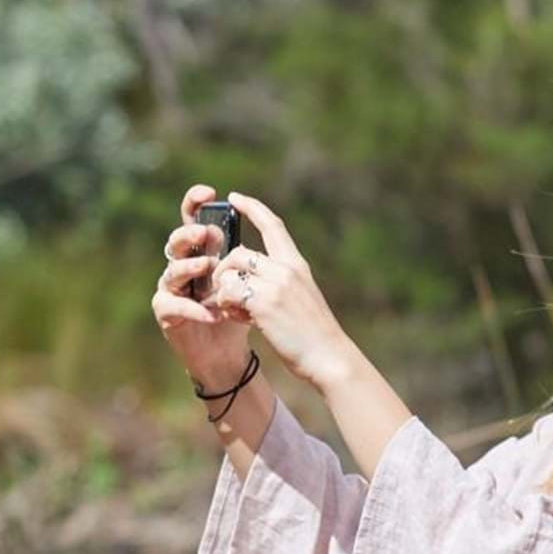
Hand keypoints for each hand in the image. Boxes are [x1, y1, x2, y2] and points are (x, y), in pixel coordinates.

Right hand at [152, 183, 255, 387]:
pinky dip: (193, 309)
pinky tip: (212, 314)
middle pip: (176, 241)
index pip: (192, 219)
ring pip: (172, 271)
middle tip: (205, 233)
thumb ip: (244, 255)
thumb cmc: (237, 310)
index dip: (195, 203)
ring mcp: (170, 288)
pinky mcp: (165, 313)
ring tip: (207, 267)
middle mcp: (181, 265)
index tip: (209, 192)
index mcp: (200, 250)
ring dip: (190, 267)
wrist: (228, 352)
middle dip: (189, 234)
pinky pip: (173, 305)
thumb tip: (251, 223)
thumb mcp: (246, 278)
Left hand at [194, 192, 356, 385]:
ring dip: (223, 292)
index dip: (252, 207)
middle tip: (225, 293)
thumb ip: (278, 281)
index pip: (273, 225)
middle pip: (238, 252)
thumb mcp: (301, 297)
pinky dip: (227, 308)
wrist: (328, 357)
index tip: (235, 197)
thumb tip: (247, 273)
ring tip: (236, 311)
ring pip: (229, 272)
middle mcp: (286, 269)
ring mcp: (275, 285)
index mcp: (296, 265)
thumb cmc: (313, 334)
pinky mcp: (263, 304)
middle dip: (224, 270)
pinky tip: (242, 320)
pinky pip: (227, 294)